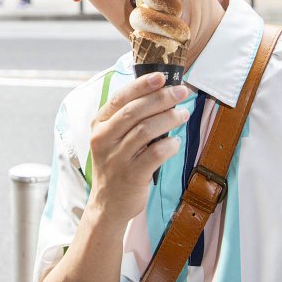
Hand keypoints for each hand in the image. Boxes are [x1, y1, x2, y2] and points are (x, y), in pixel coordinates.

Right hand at [88, 72, 189, 226]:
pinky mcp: (130, 175)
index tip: (162, 76)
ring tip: (183, 114)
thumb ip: (129, 118)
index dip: (142, 85)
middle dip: (161, 98)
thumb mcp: (113, 138)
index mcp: (99, 124)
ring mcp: (116, 158)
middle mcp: (103, 139)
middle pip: (135, 111)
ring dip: (169, 119)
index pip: (120, 98)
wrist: (107, 204)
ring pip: (146, 130)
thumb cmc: (117, 164)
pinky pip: (154, 154)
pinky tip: (175, 142)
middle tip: (182, 92)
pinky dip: (169, 145)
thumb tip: (161, 93)